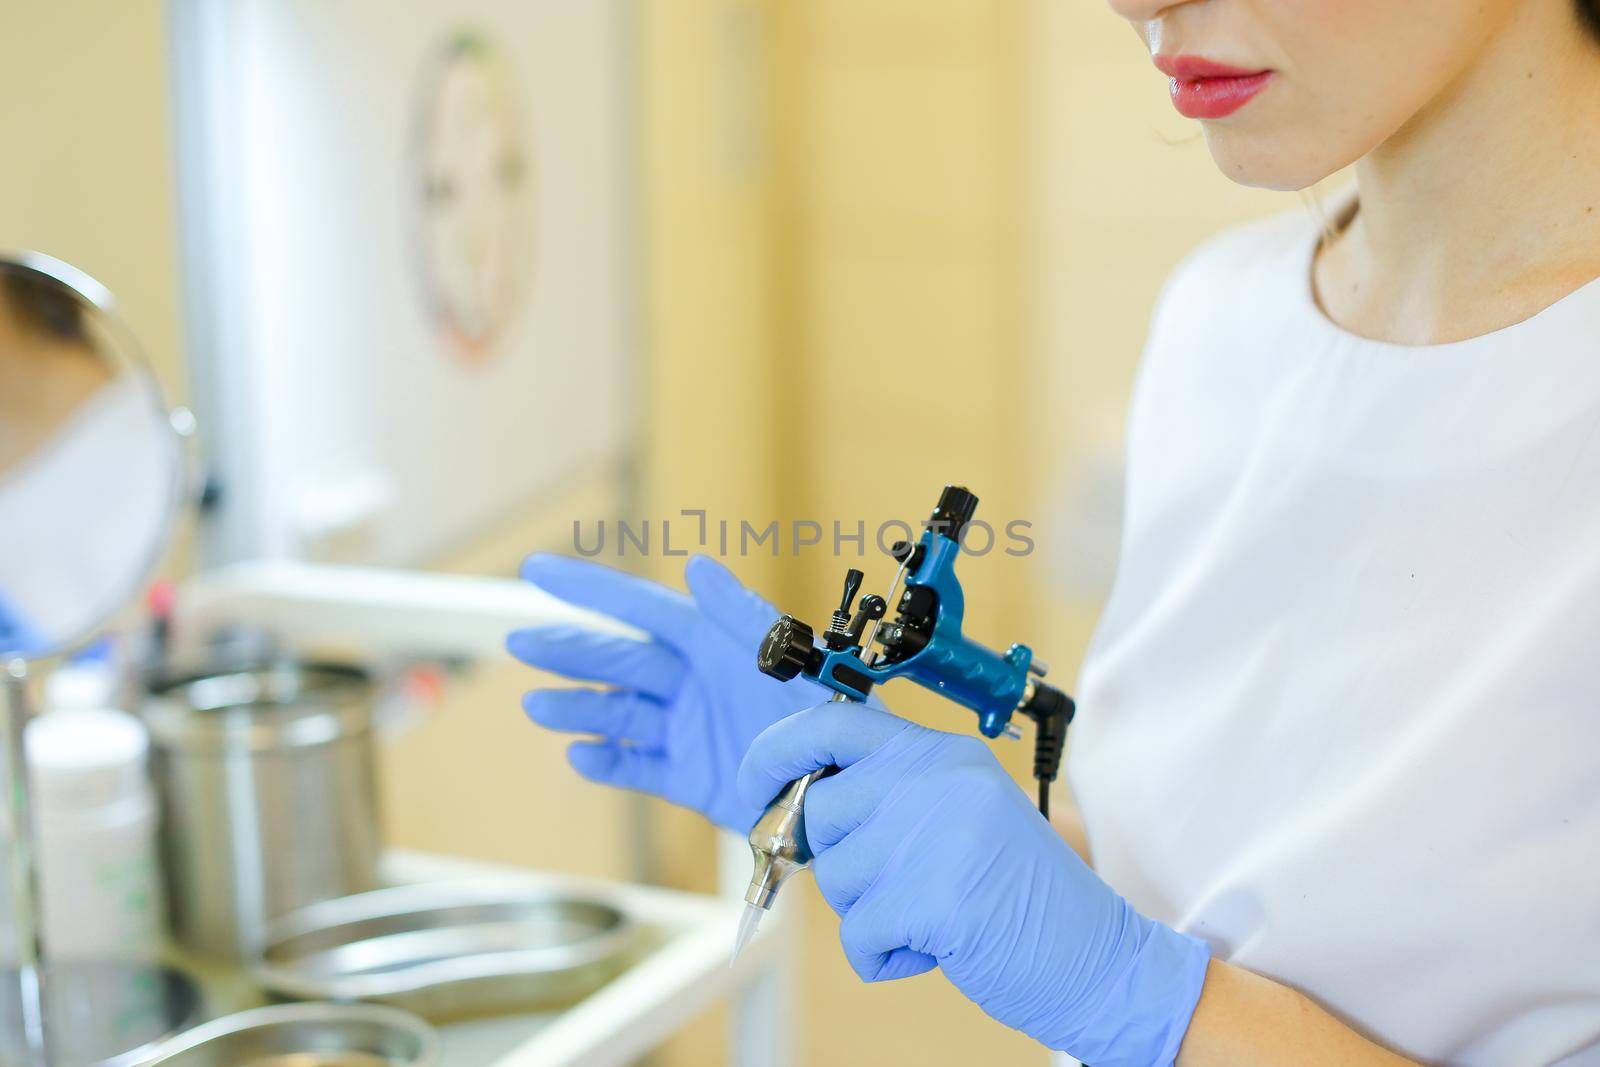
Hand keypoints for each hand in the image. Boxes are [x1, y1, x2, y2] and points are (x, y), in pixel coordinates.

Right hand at [508, 553, 823, 831]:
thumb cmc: (829, 715)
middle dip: (570, 650)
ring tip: (538, 707)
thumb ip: (743, 618)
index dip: (589, 589)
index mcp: (713, 644)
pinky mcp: (689, 777)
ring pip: (618, 713)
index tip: (536, 570)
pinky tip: (579, 755)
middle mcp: (693, 682)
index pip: (640, 608)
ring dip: (576, 708)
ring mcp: (687, 729)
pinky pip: (638, 767)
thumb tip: (697, 567)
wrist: (847, 793)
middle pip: (619, 660)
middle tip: (522, 642)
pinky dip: (608, 764)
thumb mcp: (791, 661)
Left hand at [737, 702, 1210, 1065]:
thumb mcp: (961, 815)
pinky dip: (886, 958)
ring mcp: (932, 834)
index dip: (776, 750)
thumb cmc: (1023, 896)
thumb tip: (794, 806)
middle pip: (819, 811)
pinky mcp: (931, 896)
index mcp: (942, 753)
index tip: (752, 785)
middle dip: (834, 861)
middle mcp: (935, 779)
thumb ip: (891, 795)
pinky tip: (939, 947)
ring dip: (870, 913)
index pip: (834, 723)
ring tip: (935, 914)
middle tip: (888, 886)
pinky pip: (859, 937)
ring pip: (834, 879)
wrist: (1102, 957)